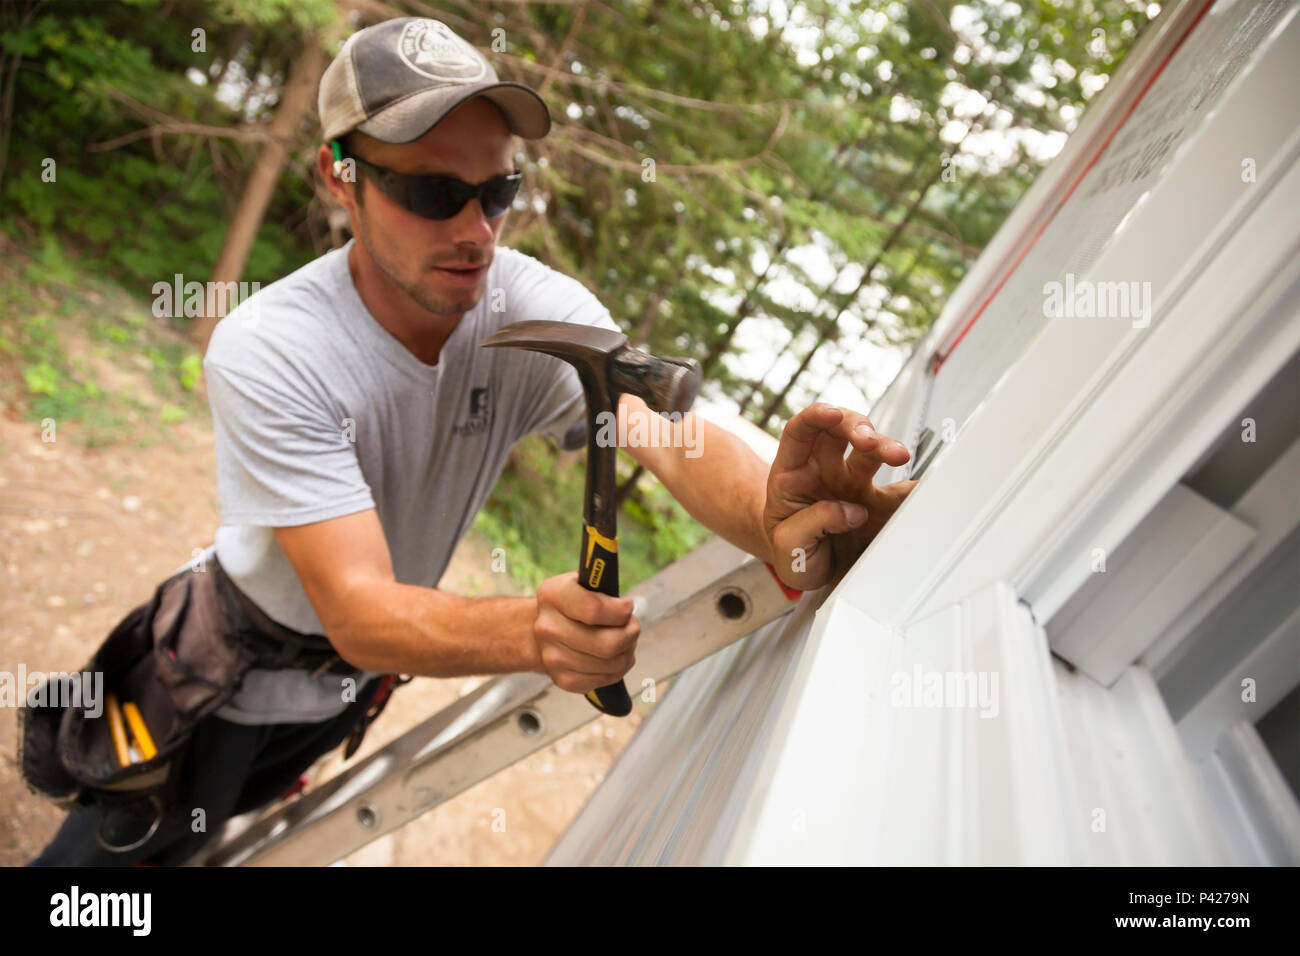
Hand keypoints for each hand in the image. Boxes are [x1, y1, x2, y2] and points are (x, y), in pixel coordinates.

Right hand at [532, 571, 639, 693]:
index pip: (594, 609)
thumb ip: (603, 589)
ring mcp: (553, 658)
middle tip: (632, 626)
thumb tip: (626, 608)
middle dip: (631, 634)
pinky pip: (606, 679)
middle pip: (608, 644)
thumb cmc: (573, 604)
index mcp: (552, 595)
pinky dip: (619, 669)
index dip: (620, 611)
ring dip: (628, 652)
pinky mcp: (563, 680)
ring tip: (624, 640)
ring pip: (612, 664)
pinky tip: (614, 656)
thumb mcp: (583, 583)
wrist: (544, 632)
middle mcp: (547, 628)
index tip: (627, 607)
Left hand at [762, 403, 918, 590]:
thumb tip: (850, 510)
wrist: (817, 576)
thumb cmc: (792, 554)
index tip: (833, 414)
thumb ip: (810, 525)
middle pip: (840, 432)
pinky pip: (901, 489)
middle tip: (869, 440)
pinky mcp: (879, 503)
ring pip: (871, 452)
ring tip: (899, 456)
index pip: (800, 432)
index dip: (815, 417)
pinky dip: (914, 484)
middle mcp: (824, 471)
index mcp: (793, 475)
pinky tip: (923, 485)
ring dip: (886, 447)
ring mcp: (854, 484)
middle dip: (857, 427)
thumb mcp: (787, 544)